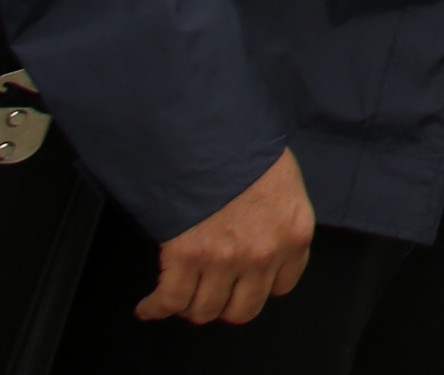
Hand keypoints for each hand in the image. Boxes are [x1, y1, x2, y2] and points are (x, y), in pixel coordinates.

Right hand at [138, 149, 314, 324]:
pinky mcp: (186, 257)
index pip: (282, 286)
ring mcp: (224, 260)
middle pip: (242, 310)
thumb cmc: (248, 150)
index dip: (260, 286)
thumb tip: (264, 233)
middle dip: (226, 305)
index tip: (248, 283)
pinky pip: (170, 300)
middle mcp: (263, 255)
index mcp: (294, 234)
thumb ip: (280, 218)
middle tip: (214, 293)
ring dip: (191, 307)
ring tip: (183, 297)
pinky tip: (149, 307)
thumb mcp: (284, 184)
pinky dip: (155, 308)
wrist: (214, 134)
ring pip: (205, 310)